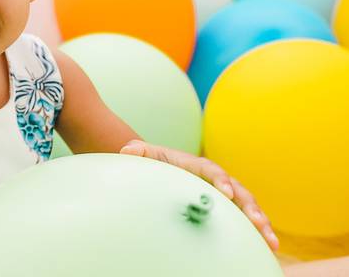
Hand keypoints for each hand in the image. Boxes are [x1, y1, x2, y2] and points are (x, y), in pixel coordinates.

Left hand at [119, 139, 278, 251]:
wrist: (166, 167)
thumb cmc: (158, 162)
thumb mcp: (149, 155)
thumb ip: (140, 151)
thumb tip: (126, 149)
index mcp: (199, 166)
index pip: (212, 171)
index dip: (221, 181)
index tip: (227, 194)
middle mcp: (219, 179)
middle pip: (239, 191)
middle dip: (250, 207)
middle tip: (258, 222)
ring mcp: (228, 193)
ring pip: (249, 207)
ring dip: (262, 222)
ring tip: (270, 241)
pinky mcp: (231, 207)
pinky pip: (248, 218)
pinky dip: (259, 231)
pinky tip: (269, 247)